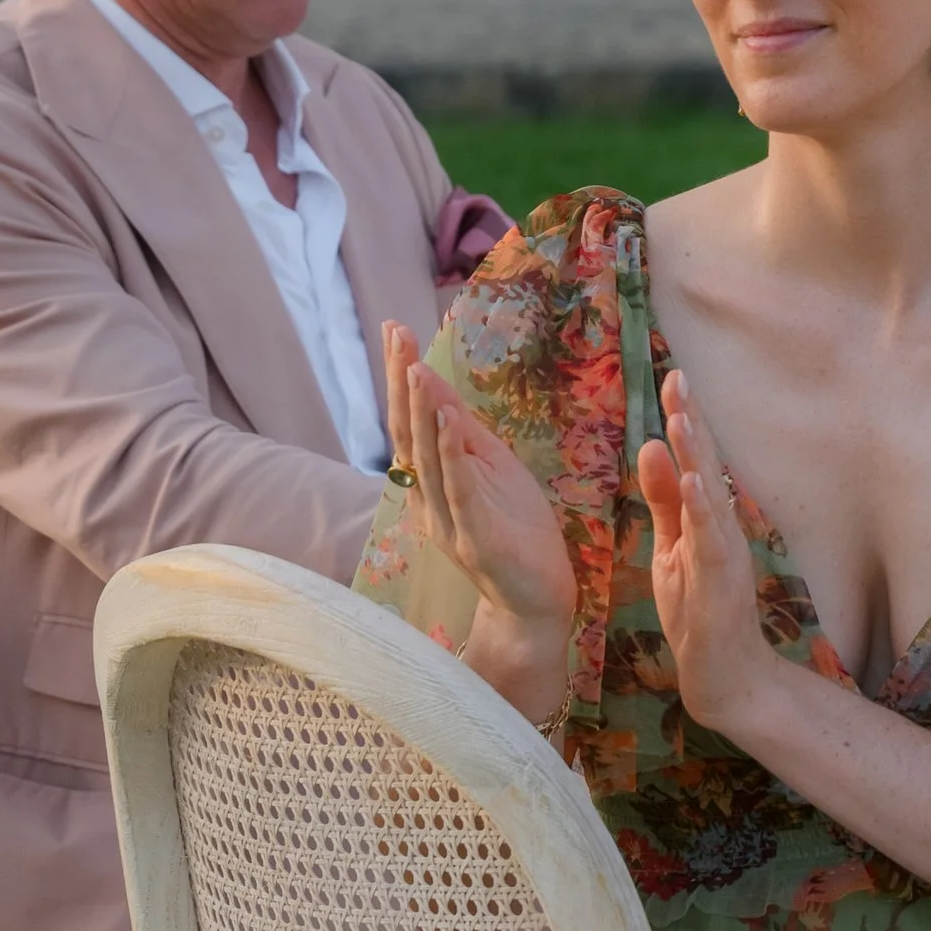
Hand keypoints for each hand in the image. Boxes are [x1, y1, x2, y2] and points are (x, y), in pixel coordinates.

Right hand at [383, 323, 574, 718]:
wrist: (535, 600)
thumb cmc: (516, 534)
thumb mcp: (492, 471)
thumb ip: (462, 435)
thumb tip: (435, 386)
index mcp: (431, 483)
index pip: (409, 422)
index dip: (400, 377)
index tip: (394, 330)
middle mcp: (429, 499)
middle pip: (408, 433)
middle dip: (401, 382)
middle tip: (394, 334)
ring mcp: (449, 520)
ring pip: (428, 459)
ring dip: (422, 411)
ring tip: (415, 368)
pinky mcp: (475, 538)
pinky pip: (460, 490)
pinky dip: (452, 455)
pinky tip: (449, 421)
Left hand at [635, 370, 786, 737]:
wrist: (726, 677)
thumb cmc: (701, 612)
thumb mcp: (672, 547)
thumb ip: (665, 500)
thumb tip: (653, 445)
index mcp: (706, 518)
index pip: (694, 460)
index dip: (685, 419)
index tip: (672, 377)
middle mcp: (722, 527)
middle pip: (705, 465)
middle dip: (691, 421)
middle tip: (678, 377)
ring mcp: (724, 554)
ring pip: (710, 495)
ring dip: (697, 456)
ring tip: (681, 417)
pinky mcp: (722, 583)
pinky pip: (712, 541)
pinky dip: (704, 511)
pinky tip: (694, 483)